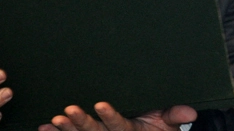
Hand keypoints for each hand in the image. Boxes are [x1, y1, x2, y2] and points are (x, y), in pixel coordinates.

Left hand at [39, 103, 196, 130]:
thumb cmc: (156, 127)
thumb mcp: (167, 124)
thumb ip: (174, 116)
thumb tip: (190, 113)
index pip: (119, 126)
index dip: (110, 116)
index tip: (100, 104)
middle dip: (81, 123)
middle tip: (68, 111)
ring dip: (65, 129)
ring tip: (54, 119)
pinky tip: (43, 128)